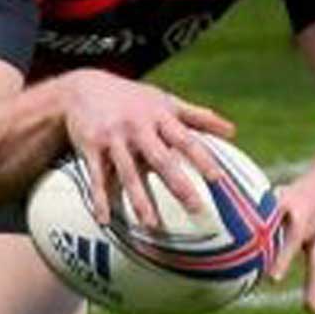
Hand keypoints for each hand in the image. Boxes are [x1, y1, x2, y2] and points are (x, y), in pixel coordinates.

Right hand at [60, 69, 233, 235]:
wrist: (81, 89)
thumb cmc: (132, 98)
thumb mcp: (165, 100)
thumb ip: (198, 116)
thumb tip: (233, 131)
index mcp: (159, 116)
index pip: (185, 139)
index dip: (201, 158)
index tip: (218, 178)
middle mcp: (137, 127)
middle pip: (160, 159)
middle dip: (177, 184)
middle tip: (196, 208)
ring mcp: (113, 138)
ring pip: (128, 173)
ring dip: (139, 199)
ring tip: (151, 224)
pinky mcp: (91, 148)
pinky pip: (97, 177)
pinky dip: (100, 199)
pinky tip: (105, 220)